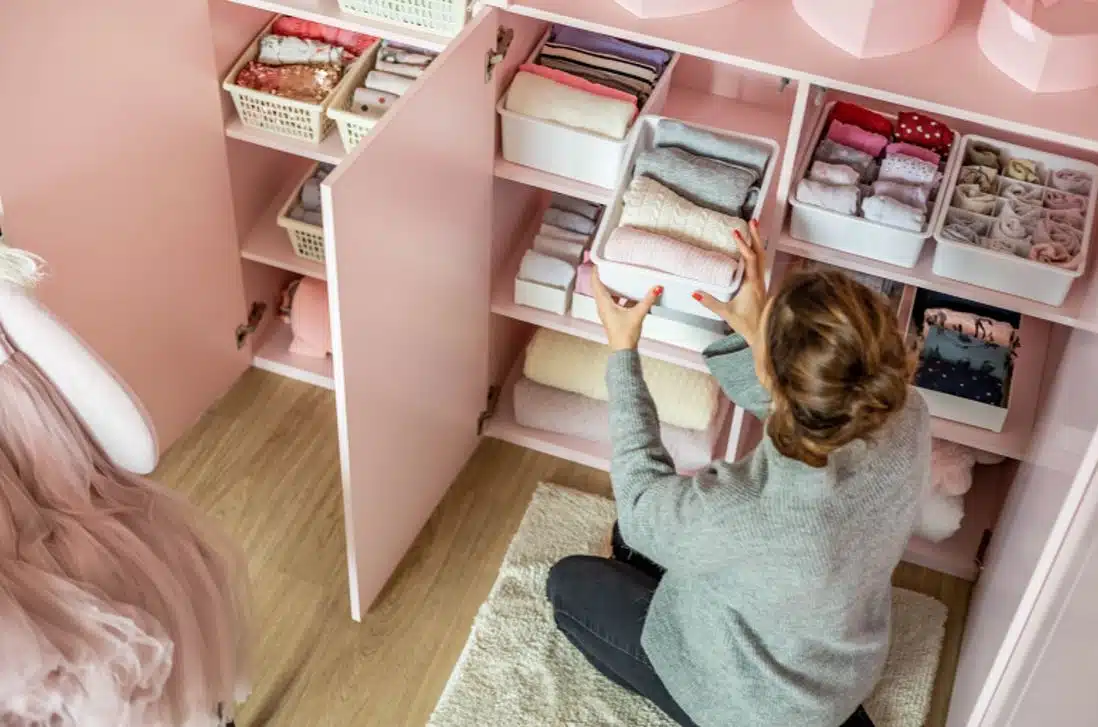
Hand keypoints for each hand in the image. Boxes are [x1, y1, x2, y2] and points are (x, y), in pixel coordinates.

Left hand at [591, 268, 660, 351]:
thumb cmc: (625, 334)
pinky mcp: (612, 316)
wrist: (623, 350)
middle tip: (611, 267)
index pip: (596, 284)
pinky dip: (618, 296)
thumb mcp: (638, 314)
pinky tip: (629, 294)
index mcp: (604, 303)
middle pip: (600, 288)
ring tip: (619, 277)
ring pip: (607, 295)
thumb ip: (648, 300)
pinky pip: (613, 302)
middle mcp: (602, 307)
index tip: (599, 262)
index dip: (596, 272)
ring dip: (612, 287)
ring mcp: (606, 312)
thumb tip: (656, 288)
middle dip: (605, 277)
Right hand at [694, 219, 766, 346]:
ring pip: (762, 258)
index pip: (750, 259)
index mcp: (752, 284)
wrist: (763, 334)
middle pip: (760, 253)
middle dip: (756, 236)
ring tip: (754, 229)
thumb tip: (695, 292)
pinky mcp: (760, 286)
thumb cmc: (746, 325)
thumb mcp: (726, 313)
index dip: (743, 244)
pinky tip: (752, 250)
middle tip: (752, 221)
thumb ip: (710, 302)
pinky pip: (760, 265)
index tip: (736, 232)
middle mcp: (760, 281)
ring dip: (757, 243)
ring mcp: (762, 283)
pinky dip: (756, 253)